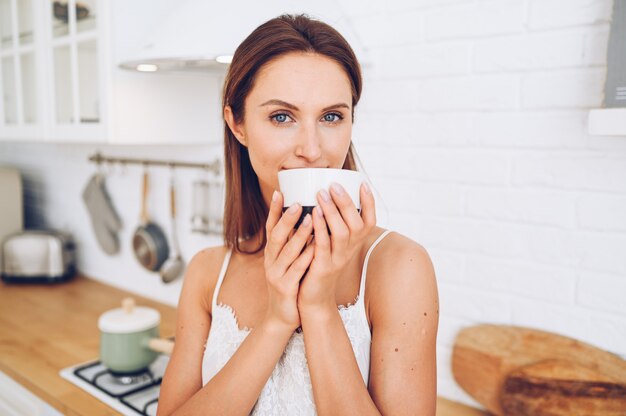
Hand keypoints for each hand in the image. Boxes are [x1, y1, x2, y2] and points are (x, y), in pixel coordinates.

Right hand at [263, 191, 314, 331]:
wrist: (283, 316)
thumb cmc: (290, 284)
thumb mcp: (287, 261)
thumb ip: (293, 243)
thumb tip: (305, 217)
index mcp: (271, 253)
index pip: (270, 227)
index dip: (274, 210)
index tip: (279, 191)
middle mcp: (270, 261)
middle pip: (276, 236)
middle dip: (287, 219)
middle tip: (298, 202)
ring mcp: (276, 275)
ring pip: (287, 251)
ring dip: (299, 234)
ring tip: (311, 219)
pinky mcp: (286, 288)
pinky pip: (297, 269)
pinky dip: (306, 256)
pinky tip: (316, 247)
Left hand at [297, 182, 375, 313]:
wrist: (313, 297)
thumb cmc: (319, 263)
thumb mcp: (331, 242)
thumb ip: (332, 222)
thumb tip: (325, 192)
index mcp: (354, 243)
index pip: (369, 221)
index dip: (369, 203)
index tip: (363, 183)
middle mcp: (350, 250)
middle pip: (357, 224)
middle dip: (347, 202)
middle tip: (334, 185)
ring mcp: (338, 259)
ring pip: (342, 233)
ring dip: (332, 212)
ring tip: (321, 194)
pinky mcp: (323, 267)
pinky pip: (323, 246)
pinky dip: (319, 229)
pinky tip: (312, 215)